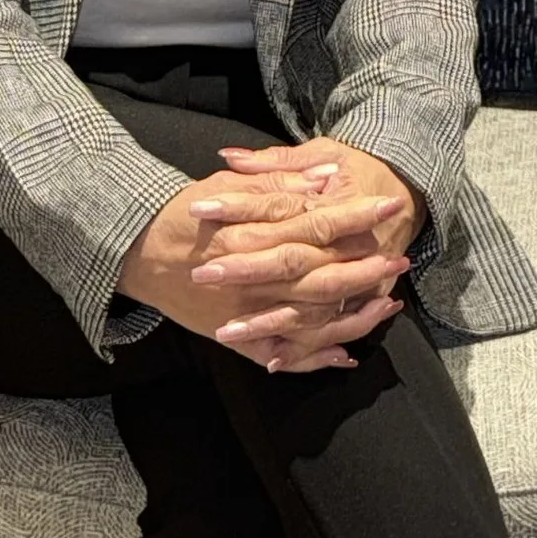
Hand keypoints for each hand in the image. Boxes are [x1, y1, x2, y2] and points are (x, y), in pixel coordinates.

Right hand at [117, 160, 406, 373]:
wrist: (136, 253)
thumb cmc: (184, 214)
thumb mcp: (228, 186)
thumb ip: (279, 183)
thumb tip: (327, 179)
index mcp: (254, 234)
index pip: (318, 223)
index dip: (357, 215)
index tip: (390, 205)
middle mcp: (255, 277)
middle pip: (323, 275)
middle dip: (366, 269)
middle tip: (400, 260)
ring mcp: (248, 313)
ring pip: (312, 319)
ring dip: (353, 316)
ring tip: (388, 306)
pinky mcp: (237, 337)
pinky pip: (283, 353)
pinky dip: (315, 358)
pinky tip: (345, 354)